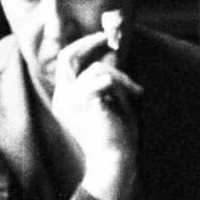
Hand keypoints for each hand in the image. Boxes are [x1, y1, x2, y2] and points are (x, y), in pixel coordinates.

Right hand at [48, 29, 141, 199]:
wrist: (114, 162)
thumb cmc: (115, 137)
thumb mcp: (108, 102)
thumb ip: (105, 80)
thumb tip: (111, 53)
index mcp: (64, 100)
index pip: (65, 64)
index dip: (82, 47)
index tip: (101, 39)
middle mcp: (61, 99)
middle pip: (67, 57)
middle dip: (89, 42)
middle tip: (109, 37)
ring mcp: (69, 100)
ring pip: (96, 69)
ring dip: (122, 77)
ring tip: (137, 91)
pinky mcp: (84, 102)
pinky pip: (106, 79)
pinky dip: (124, 83)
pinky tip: (136, 95)